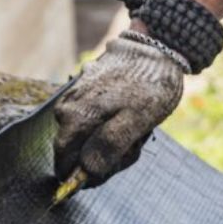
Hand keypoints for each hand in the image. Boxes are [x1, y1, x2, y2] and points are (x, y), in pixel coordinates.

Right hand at [54, 35, 184, 187]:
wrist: (158, 48)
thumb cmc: (150, 86)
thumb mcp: (136, 121)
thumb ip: (109, 146)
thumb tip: (87, 170)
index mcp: (75, 117)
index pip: (64, 161)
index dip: (83, 175)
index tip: (106, 174)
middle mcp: (67, 107)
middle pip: (76, 150)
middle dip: (102, 157)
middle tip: (132, 149)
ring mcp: (75, 97)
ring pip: (85, 136)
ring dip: (109, 141)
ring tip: (135, 131)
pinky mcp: (85, 91)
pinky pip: (92, 120)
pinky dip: (110, 126)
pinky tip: (129, 119)